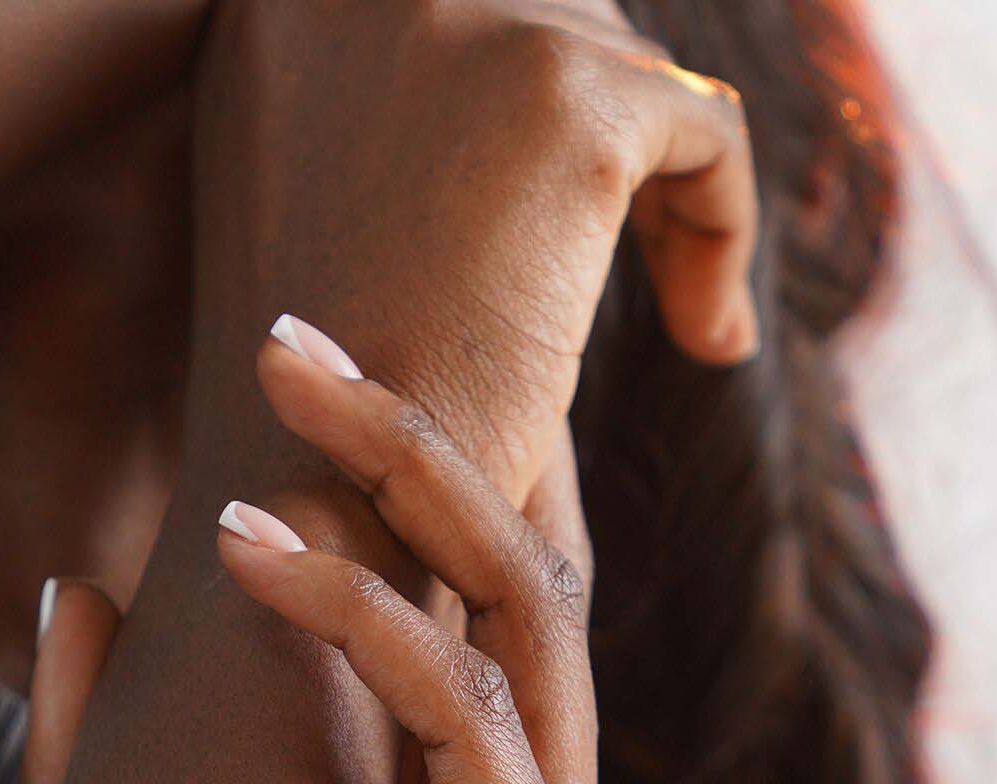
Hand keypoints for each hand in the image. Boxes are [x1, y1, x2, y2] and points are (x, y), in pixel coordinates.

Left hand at [21, 322, 603, 783]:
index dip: (426, 462)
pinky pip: (478, 752)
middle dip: (422, 435)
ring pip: (526, 635)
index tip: (317, 360)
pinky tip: (265, 564)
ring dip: (411, 495)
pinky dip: (380, 638)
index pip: (480, 597)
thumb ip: (114, 743)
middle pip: (525, 577)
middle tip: (296, 334)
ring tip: (289, 397)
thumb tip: (80, 572)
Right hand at [186, 0, 758, 501]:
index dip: (529, 129)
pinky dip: (723, 229)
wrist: (325, 521)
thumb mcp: (343, 247)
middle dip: (611, 152)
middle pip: (551, 23)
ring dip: (668, 198)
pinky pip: (704, 129)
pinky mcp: (562, 99)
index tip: (562, 242)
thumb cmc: (328, 425)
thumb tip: (506, 130)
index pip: (462, 21)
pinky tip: (709, 342)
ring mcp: (458, 32)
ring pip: (630, 74)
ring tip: (687, 321)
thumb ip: (410, 157)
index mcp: (273, 26)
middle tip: (659, 279)